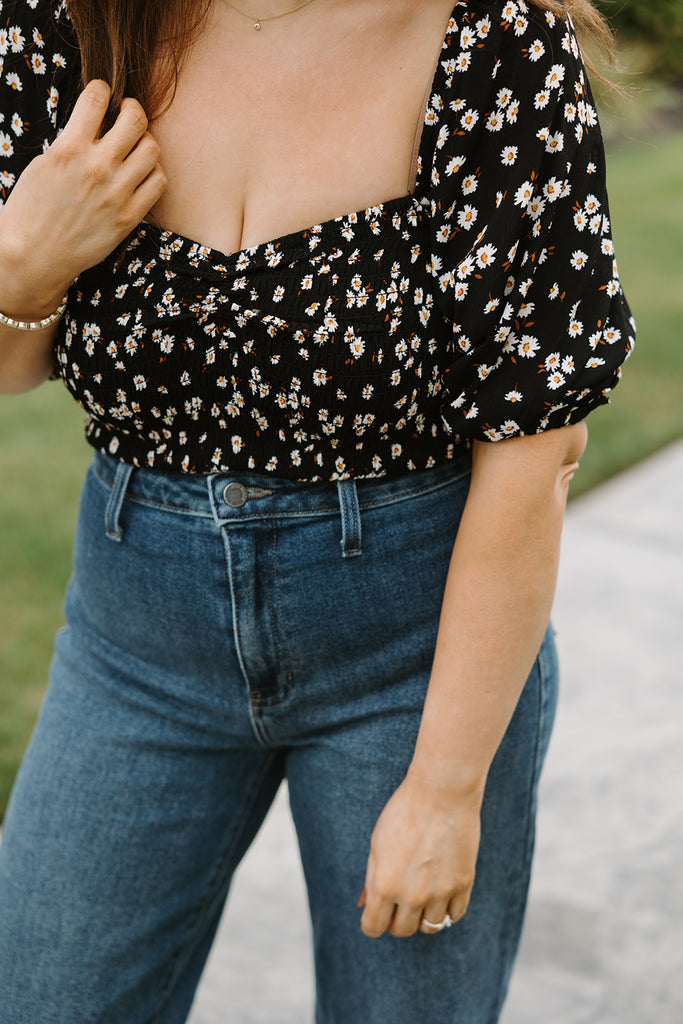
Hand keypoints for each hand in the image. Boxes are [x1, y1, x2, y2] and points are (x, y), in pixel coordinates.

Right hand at [0, 80, 166, 318]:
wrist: (35, 256)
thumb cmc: (32, 210)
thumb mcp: (43, 164)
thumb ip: (71, 142)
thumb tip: (95, 123)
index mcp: (69, 149)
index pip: (97, 98)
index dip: (102, 90)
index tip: (103, 95)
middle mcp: (97, 168)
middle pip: (135, 119)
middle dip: (132, 110)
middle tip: (126, 115)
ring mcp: (117, 193)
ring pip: (152, 149)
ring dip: (145, 142)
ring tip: (134, 148)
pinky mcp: (129, 217)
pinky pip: (159, 182)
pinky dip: (153, 173)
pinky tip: (140, 175)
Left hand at [358, 771, 483, 938]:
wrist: (441, 792)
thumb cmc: (404, 813)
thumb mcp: (377, 843)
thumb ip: (371, 878)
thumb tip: (364, 906)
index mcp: (384, 885)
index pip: (373, 928)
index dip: (373, 921)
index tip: (377, 912)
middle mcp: (412, 895)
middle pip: (401, 931)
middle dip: (396, 918)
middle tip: (399, 898)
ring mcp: (440, 892)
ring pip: (429, 927)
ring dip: (422, 915)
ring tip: (421, 893)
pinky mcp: (463, 884)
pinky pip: (454, 915)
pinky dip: (446, 910)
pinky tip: (441, 892)